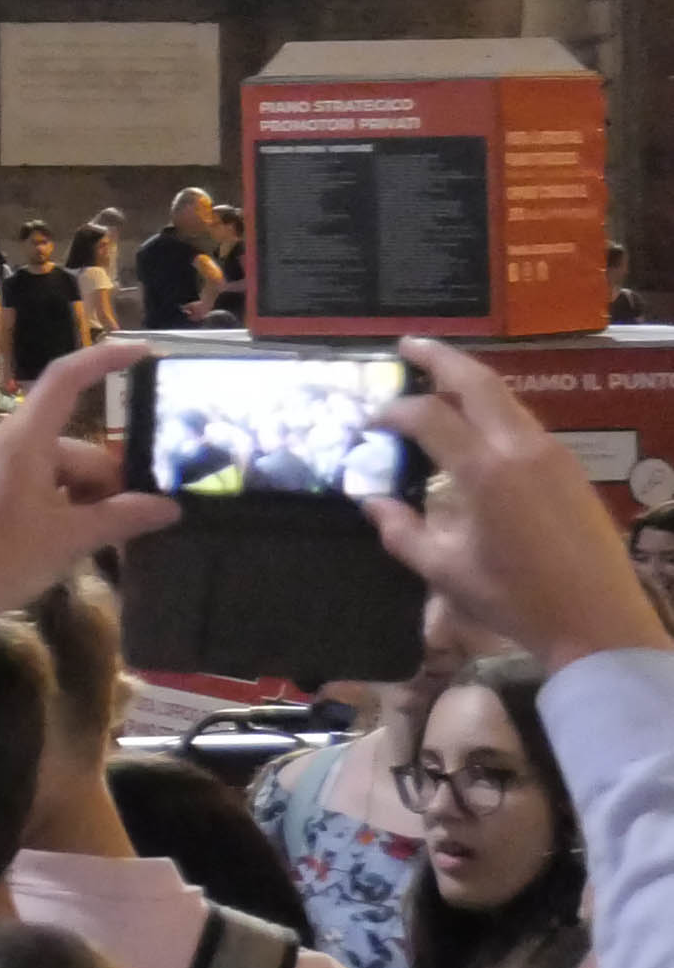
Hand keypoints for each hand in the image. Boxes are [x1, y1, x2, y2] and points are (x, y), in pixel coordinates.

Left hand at [0, 344, 173, 631]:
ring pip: (62, 469)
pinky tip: (71, 539)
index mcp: (23, 439)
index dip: (104, 360)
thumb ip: (122, 516)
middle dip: (106, 483)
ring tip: (93, 542)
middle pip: (77, 446)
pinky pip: (40, 481)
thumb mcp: (70, 538)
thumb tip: (169, 506)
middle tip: (124, 527)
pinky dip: (63, 504)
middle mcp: (6, 440)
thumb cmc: (3, 558)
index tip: (144, 353)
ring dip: (86, 499)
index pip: (66, 379)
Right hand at [373, 339, 670, 672]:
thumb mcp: (444, 571)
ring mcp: (553, 455)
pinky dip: (494, 411)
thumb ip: (402, 531)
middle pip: (477, 381)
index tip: (370, 423)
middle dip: (439, 358)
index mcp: (484, 471)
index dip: (392, 412)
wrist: (597, 621)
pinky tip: (480, 428)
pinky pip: (525, 423)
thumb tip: (373, 502)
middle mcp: (520, 449)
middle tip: (407, 346)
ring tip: (441, 382)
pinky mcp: (571, 469)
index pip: (428, 415)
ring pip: (507, 399)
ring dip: (470, 383)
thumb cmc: (515, 599)